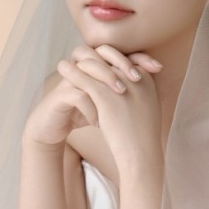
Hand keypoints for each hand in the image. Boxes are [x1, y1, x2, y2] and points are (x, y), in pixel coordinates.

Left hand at [53, 44, 163, 173]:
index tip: (95, 60)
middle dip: (92, 56)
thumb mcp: (146, 106)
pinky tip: (62, 70)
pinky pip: (84, 78)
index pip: (124, 58)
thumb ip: (137, 91)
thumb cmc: (142, 135)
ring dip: (78, 61)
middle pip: (109, 56)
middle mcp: (135, 76)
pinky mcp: (106, 96)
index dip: (108, 58)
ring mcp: (121, 84)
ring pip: (94, 64)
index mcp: (147, 77)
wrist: (141, 153)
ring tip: (65, 64)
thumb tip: (124, 84)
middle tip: (79, 58)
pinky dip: (72, 72)